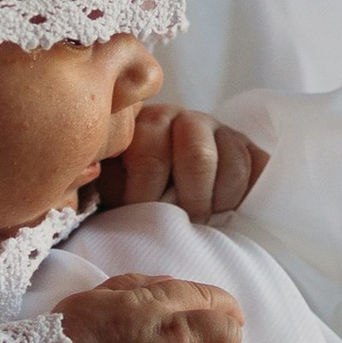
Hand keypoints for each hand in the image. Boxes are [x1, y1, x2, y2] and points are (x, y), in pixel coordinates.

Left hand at [96, 109, 268, 219]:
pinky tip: (229, 208)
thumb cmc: (128, 194)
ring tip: (203, 219)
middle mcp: (180, 118)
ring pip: (230, 162)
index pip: (149, 154)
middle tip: (182, 224)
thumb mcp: (105, 187)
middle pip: (196, 156)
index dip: (146, 196)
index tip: (140, 218)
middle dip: (189, 201)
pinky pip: (256, 166)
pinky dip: (245, 193)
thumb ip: (96, 184)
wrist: (162, 191)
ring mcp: (216, 130)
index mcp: (140, 123)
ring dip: (216, 200)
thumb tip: (85, 189)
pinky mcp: (246, 146)